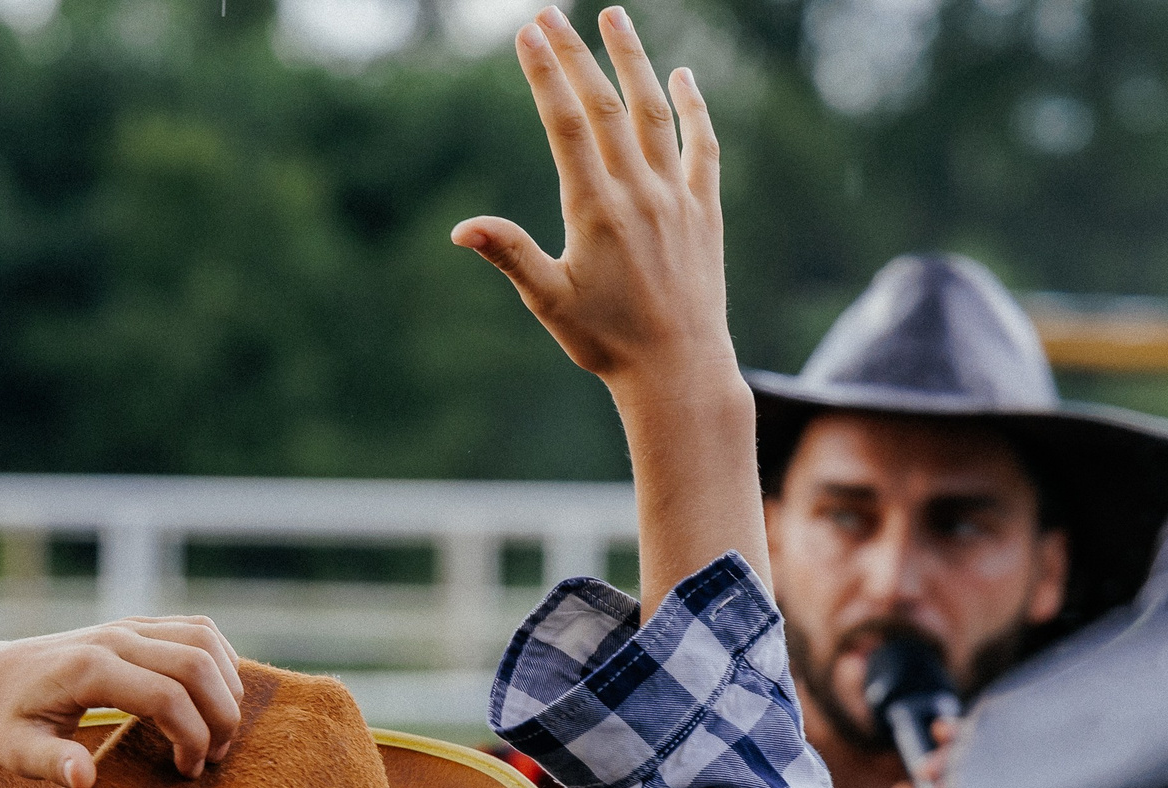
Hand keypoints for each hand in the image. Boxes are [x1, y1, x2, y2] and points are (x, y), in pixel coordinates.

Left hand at [0, 617, 242, 787]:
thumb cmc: (2, 723)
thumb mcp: (17, 752)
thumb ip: (52, 764)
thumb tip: (85, 780)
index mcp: (88, 669)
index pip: (167, 697)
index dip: (192, 738)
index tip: (186, 773)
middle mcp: (114, 638)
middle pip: (198, 665)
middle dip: (221, 716)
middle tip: (213, 758)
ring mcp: (128, 626)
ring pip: (206, 641)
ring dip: (227, 687)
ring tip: (218, 731)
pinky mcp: (136, 625)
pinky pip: (198, 631)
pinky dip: (220, 663)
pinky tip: (212, 700)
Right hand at [455, 7, 768, 611]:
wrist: (680, 372)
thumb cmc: (607, 343)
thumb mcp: (549, 302)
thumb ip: (511, 255)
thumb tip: (463, 229)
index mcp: (597, 210)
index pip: (566, 124)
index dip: (545, 74)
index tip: (527, 32)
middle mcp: (640, 194)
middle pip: (605, 106)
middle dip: (575, 54)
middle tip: (549, 12)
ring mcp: (677, 199)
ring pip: (655, 114)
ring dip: (634, 61)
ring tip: (614, 17)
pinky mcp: (705, 212)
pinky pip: (702, 148)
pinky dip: (694, 109)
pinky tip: (683, 77)